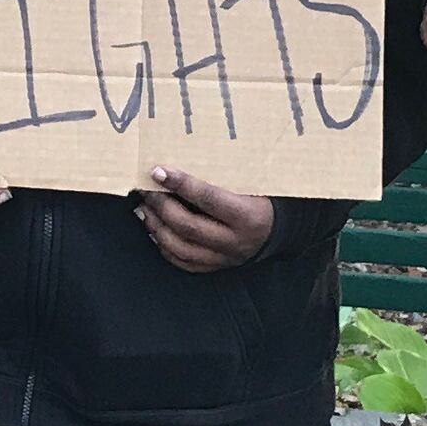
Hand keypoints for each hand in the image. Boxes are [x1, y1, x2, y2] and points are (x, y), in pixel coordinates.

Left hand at [137, 167, 273, 272]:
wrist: (281, 230)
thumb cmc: (265, 198)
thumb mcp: (253, 183)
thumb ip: (223, 175)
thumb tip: (185, 158)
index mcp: (247, 216)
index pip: (208, 199)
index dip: (181, 184)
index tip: (158, 171)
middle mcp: (235, 241)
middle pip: (189, 226)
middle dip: (161, 206)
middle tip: (145, 190)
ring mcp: (225, 258)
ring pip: (182, 248)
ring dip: (157, 228)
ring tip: (145, 209)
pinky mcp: (217, 267)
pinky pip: (185, 263)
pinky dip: (165, 247)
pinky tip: (155, 230)